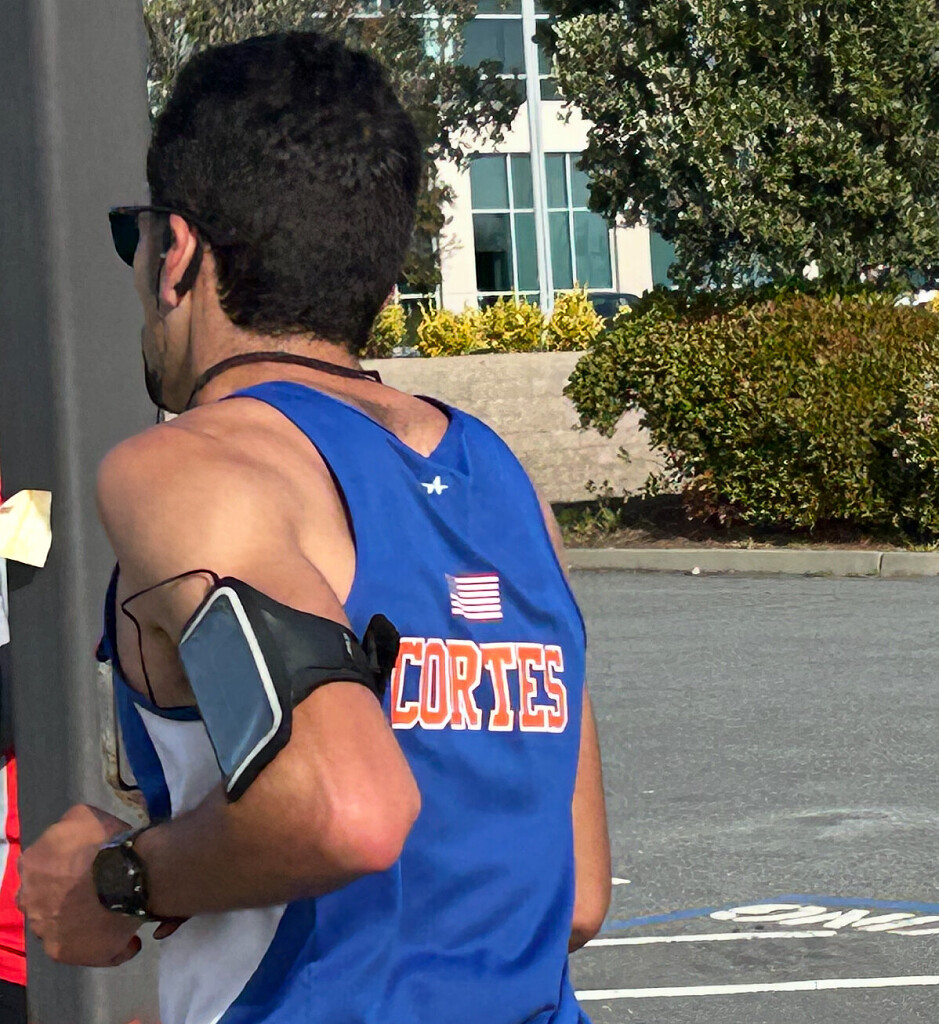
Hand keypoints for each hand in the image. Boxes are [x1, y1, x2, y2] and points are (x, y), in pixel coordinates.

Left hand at [18, 804, 143, 966]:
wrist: (124, 876)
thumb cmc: (106, 843)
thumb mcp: (83, 814)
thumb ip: (70, 827)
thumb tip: (76, 840)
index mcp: (31, 864)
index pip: (43, 869)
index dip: (65, 870)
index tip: (88, 868)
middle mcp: (28, 899)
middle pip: (45, 900)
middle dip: (66, 898)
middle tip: (98, 893)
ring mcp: (41, 928)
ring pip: (61, 927)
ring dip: (83, 923)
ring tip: (114, 917)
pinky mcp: (59, 951)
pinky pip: (84, 951)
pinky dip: (106, 947)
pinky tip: (128, 940)